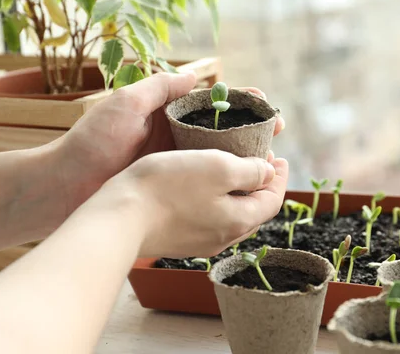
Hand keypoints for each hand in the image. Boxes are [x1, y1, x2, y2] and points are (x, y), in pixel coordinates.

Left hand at [54, 72, 284, 218]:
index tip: (263, 102)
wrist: (67, 186)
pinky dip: (230, 182)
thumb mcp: (125, 103)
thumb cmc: (93, 142)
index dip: (241, 102)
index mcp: (168, 115)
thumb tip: (196, 74)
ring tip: (272, 158)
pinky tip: (248, 184)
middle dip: (254, 128)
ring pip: (222, 159)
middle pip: (225, 131)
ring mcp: (177, 167)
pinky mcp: (174, 192)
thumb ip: (160, 87)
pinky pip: (208, 185)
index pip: (213, 104)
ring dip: (248, 156)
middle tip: (278, 130)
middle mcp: (177, 140)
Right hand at [88, 149, 288, 257]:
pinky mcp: (180, 240)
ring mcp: (200, 242)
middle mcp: (224, 238)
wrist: (119, 218)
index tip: (279, 158)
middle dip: (261, 186)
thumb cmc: (168, 187)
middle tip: (259, 161)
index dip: (280, 178)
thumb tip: (268, 174)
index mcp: (239, 220)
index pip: (273, 201)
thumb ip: (249, 172)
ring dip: (239, 194)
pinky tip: (205, 188)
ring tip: (234, 171)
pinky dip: (218, 202)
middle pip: (255, 211)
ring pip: (232, 217)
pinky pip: (210, 221)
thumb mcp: (217, 168)